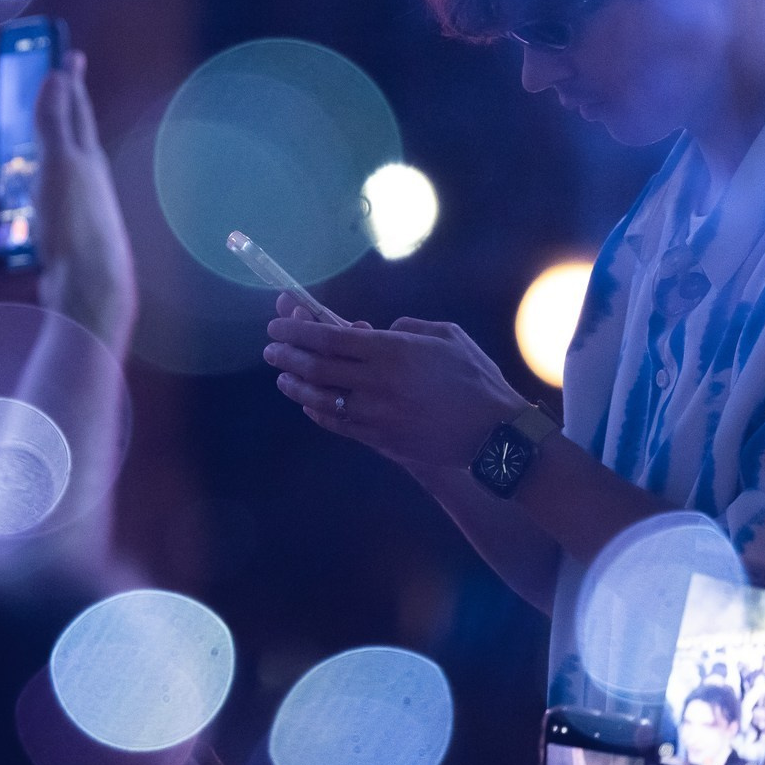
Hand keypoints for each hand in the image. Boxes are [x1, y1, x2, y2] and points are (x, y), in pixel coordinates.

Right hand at [0, 50, 134, 350]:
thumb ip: (54, 123)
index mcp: (86, 162)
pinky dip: (0, 257)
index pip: (77, 111)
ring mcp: (71, 227)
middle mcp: (83, 192)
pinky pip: (21, 254)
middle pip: (46, 161)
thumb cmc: (75, 223)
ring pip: (26, 210)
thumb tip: (59, 74)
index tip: (70, 55)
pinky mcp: (59, 262)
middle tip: (3, 140)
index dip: (70, 82)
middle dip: (17, 154)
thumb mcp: (58, 165)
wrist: (90, 293)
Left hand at [263, 299, 531, 472]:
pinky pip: (337, 424)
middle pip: (316, 366)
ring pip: (320, 398)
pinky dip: (317, 411)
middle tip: (271, 348)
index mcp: (393, 350)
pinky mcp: (380, 440)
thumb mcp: (447, 336)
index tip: (279, 324)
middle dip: (286, 354)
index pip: (329, 337)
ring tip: (282, 376)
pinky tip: (308, 403)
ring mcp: (375, 414)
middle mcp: (377, 381)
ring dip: (294, 385)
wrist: (494, 435)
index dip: (297, 329)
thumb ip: (408, 327)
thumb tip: (376, 333)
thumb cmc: (475, 378)